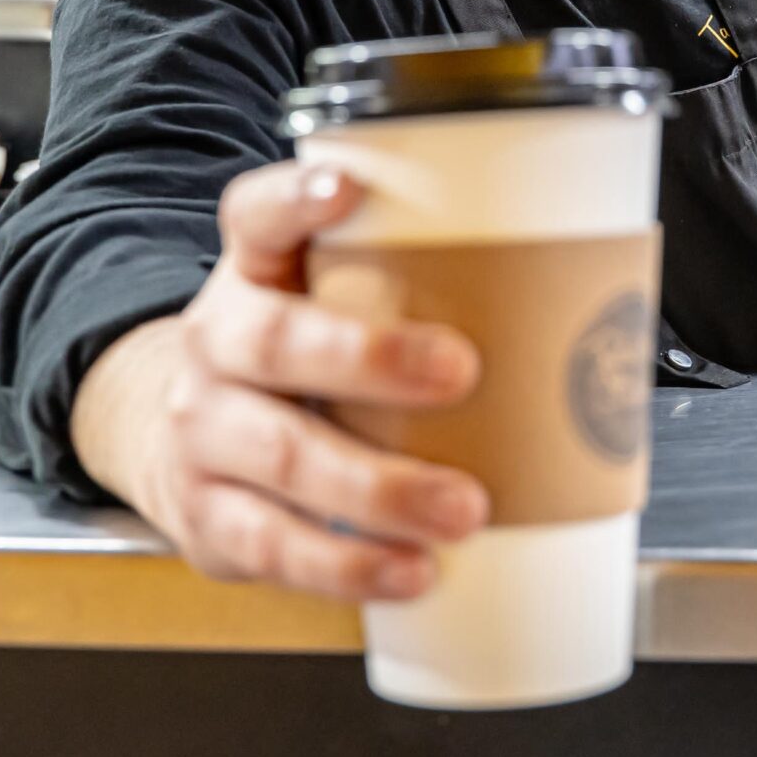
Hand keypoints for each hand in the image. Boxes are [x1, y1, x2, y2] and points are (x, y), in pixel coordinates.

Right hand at [70, 160, 488, 600]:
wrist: (170, 436)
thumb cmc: (293, 362)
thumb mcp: (324, 302)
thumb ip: (412, 287)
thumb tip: (586, 299)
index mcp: (252, 274)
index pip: (257, 217)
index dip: (295, 199)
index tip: (347, 188)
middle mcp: (216, 343)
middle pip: (273, 341)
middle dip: (370, 357)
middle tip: (460, 370)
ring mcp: (203, 433)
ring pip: (280, 455)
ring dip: (377, 487)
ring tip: (460, 507)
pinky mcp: (207, 515)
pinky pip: (273, 544)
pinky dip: (346, 565)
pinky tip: (407, 569)